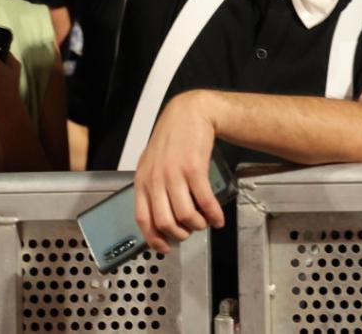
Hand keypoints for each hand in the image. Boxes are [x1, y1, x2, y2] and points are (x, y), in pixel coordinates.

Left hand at [134, 90, 224, 254]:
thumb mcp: (153, 162)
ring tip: (205, 223)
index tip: (165, 247)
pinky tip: (218, 218)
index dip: (154, 239)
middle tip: (189, 232)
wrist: (190, 113)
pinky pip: (205, 201)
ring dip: (198, 225)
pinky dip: (213, 215)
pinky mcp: (194, 168)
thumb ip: (153, 186)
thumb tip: (160, 216)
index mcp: (143, 180)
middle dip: (180, 234)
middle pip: (165, 221)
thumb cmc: (173, 137)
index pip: (143, 219)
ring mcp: (175, 174)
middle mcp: (156, 179)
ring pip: (186, 215)